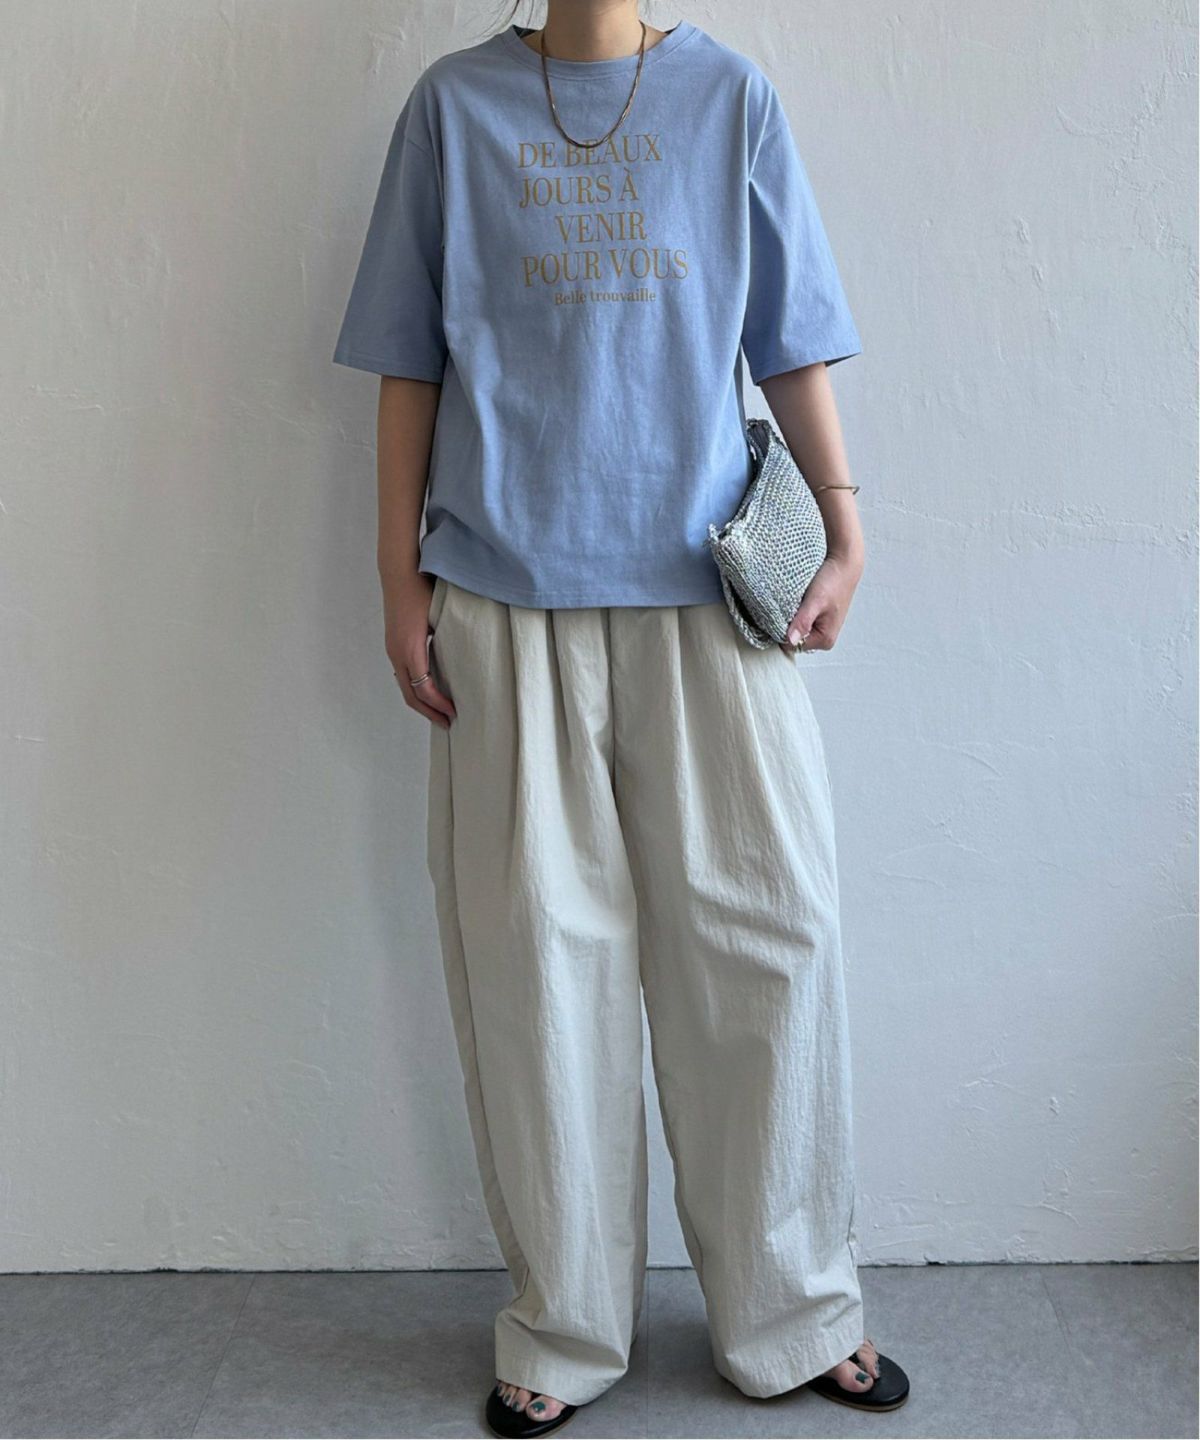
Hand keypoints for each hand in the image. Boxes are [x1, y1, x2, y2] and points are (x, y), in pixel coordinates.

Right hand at [384, 574, 457, 728]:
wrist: (398, 573)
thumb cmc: (422, 590)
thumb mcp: (440, 615)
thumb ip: (452, 638)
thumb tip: (471, 660)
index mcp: (410, 649)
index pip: (423, 689)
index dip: (439, 705)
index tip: (455, 713)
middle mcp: (397, 653)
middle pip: (410, 694)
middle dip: (429, 712)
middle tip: (448, 723)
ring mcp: (392, 649)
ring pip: (404, 686)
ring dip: (421, 702)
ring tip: (438, 712)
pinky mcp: (393, 644)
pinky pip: (402, 675)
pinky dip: (414, 689)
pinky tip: (428, 690)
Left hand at [782, 550, 863, 654]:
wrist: (844, 564)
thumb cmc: (833, 581)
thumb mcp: (815, 601)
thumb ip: (803, 622)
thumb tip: (791, 640)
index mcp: (825, 640)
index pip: (790, 644)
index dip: (782, 630)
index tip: (781, 613)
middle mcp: (824, 638)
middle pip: (793, 638)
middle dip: (787, 623)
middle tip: (791, 605)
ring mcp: (821, 629)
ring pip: (795, 628)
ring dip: (791, 616)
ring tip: (797, 601)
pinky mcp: (818, 619)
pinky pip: (800, 620)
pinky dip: (796, 611)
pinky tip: (800, 600)